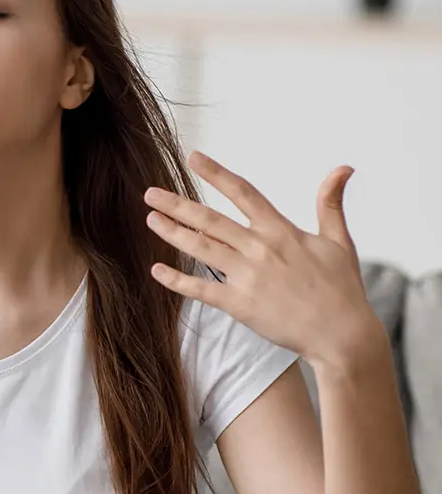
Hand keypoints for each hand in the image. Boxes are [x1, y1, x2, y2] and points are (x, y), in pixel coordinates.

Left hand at [142, 150, 381, 371]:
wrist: (342, 335)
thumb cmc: (342, 289)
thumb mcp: (339, 241)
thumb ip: (330, 204)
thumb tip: (342, 168)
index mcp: (281, 231)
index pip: (243, 193)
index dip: (216, 174)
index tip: (193, 158)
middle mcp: (259, 249)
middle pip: (210, 220)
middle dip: (176, 205)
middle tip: (149, 193)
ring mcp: (247, 277)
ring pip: (201, 249)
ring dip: (172, 233)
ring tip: (150, 219)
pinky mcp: (239, 305)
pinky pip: (201, 289)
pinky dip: (177, 280)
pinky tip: (157, 270)